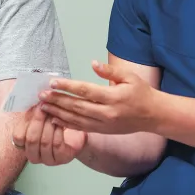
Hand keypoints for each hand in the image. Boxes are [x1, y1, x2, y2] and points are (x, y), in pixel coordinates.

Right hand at [13, 105, 86, 165]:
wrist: (76, 135)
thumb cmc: (55, 125)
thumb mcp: (41, 118)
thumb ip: (33, 112)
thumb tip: (32, 100)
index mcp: (24, 146)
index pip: (18, 137)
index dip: (25, 122)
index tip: (35, 107)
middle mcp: (33, 156)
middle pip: (31, 139)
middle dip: (38, 121)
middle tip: (44, 106)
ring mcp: (47, 160)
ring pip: (44, 141)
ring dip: (49, 124)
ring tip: (53, 112)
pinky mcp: (61, 159)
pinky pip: (57, 144)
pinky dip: (58, 131)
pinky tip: (60, 122)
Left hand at [39, 60, 159, 134]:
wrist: (153, 115)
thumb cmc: (141, 92)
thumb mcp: (129, 76)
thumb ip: (109, 71)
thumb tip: (92, 63)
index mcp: (113, 97)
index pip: (86, 91)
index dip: (68, 86)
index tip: (53, 82)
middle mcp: (107, 113)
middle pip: (77, 106)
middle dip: (57, 100)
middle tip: (41, 95)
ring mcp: (104, 124)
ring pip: (76, 119)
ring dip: (58, 113)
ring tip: (42, 107)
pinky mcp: (102, 131)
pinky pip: (81, 128)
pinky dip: (66, 124)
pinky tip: (54, 120)